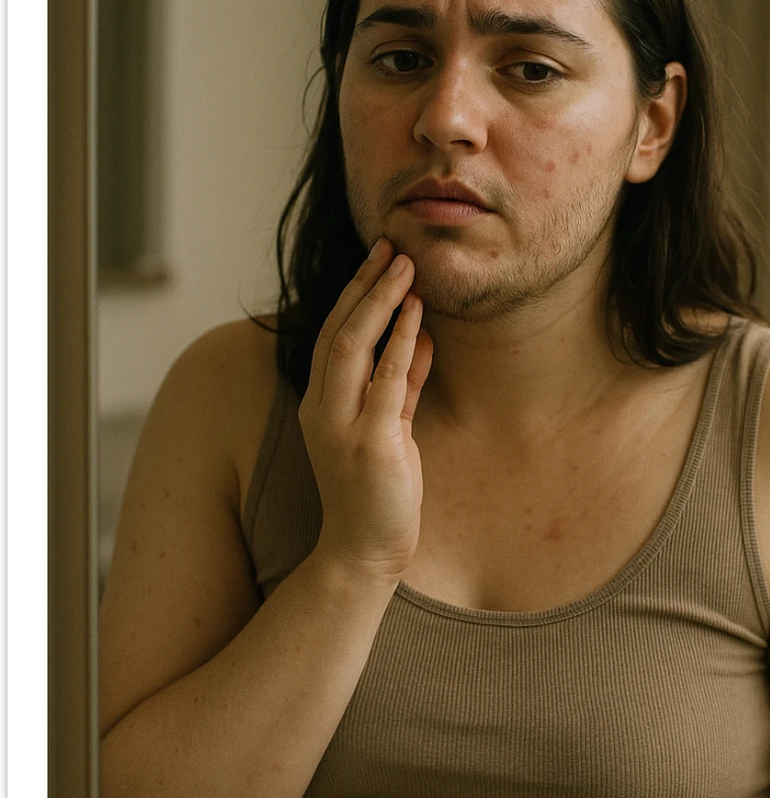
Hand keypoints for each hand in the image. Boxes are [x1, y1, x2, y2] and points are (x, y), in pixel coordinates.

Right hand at [298, 238, 432, 581]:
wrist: (365, 552)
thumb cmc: (379, 494)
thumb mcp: (392, 428)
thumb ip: (402, 383)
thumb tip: (420, 336)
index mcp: (320, 404)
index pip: (332, 335)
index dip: (354, 293)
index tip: (378, 259)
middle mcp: (322, 410)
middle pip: (337, 330)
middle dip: (364, 284)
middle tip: (390, 245)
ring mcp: (341, 426)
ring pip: (352, 346)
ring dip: (380, 300)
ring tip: (405, 265)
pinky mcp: (371, 443)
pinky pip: (385, 380)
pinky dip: (399, 342)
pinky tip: (416, 313)